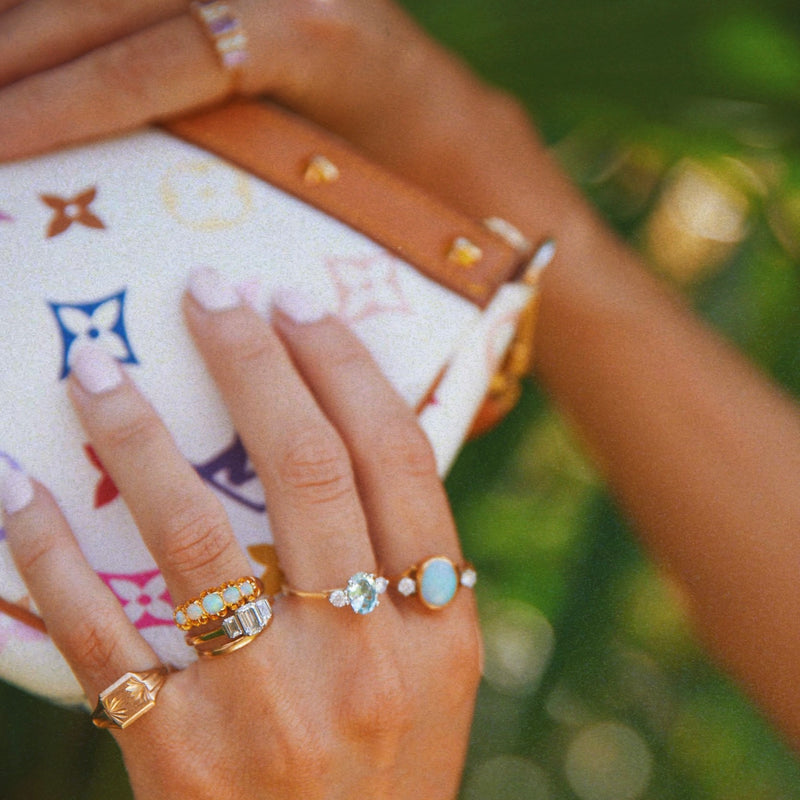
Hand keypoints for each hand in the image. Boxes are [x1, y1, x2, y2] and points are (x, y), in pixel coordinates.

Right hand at [0, 0, 546, 227]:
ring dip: (35, 32)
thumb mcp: (362, 202)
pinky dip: (79, 27)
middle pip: (113, 4)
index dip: (60, 100)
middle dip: (20, 58)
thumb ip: (267, 189)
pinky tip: (35, 57)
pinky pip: (145, 5)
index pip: (161, 61)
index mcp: (319, 37)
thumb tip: (169, 236)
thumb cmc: (427, 199)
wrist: (473, 148)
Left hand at [1, 270, 480, 798]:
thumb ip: (402, 569)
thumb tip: (351, 446)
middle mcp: (363, 656)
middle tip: (210, 293)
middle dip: (254, 363)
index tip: (295, 304)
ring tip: (94, 366)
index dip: (345, 370)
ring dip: (137, 436)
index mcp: (440, 628)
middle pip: (307, 470)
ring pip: (196, 534)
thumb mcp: (432, 671)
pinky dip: (50, 555)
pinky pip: (102, 637)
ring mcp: (269, 706)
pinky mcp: (179, 756)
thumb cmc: (388, 769)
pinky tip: (17, 487)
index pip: (396, 460)